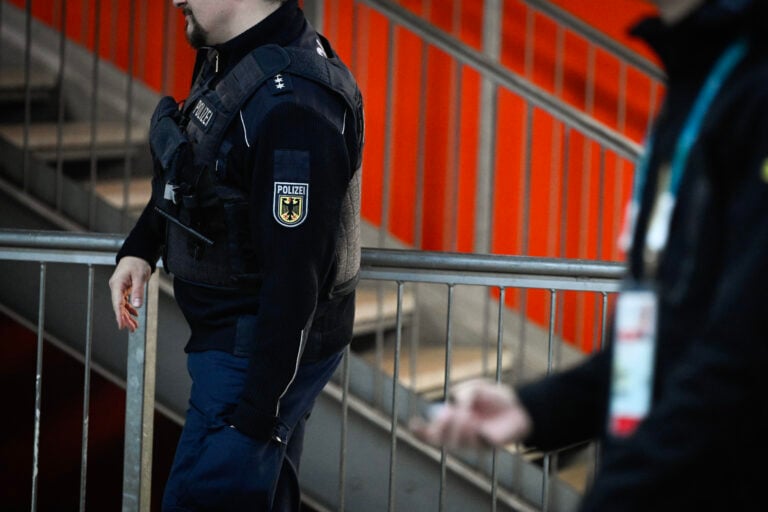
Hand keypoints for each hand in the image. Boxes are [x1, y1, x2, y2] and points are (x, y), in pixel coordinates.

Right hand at [108, 256, 150, 331]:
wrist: (137, 255)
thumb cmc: (137, 263)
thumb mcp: (139, 277)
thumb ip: (138, 291)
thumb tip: (137, 306)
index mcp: (117, 284)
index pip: (117, 303)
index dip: (119, 315)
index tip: (121, 325)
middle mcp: (116, 287)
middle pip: (119, 306)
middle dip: (125, 318)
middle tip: (132, 329)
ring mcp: (120, 288)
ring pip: (122, 305)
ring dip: (128, 315)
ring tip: (134, 326)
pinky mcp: (124, 288)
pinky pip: (125, 301)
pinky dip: (130, 308)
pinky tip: (135, 314)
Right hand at [410, 378, 531, 449]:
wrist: (519, 406)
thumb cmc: (494, 396)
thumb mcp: (474, 388)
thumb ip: (462, 394)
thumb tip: (454, 407)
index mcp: (451, 420)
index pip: (430, 430)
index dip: (419, 431)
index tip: (413, 423)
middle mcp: (458, 433)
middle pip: (437, 440)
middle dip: (439, 428)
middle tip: (449, 416)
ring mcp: (470, 442)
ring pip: (453, 443)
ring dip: (458, 428)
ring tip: (470, 417)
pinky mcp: (484, 447)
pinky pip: (472, 444)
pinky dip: (473, 433)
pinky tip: (480, 427)